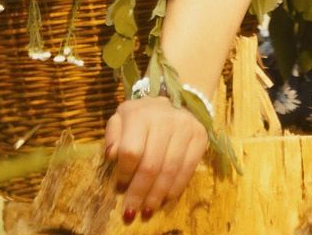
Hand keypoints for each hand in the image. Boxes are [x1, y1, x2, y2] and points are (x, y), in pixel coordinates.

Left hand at [104, 94, 208, 220]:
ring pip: (170, 170)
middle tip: (132, 211)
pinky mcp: (199, 136)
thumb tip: (112, 155)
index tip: (120, 187)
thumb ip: (113, 135)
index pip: (131, 150)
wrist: (176, 100)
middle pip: (151, 165)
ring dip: (157, 195)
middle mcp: (164, 118)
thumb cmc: (142, 115)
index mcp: (140, 113)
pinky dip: (175, 189)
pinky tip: (165, 199)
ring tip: (147, 210)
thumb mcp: (121, 118)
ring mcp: (184, 127)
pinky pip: (188, 169)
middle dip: (140, 192)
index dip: (124, 173)